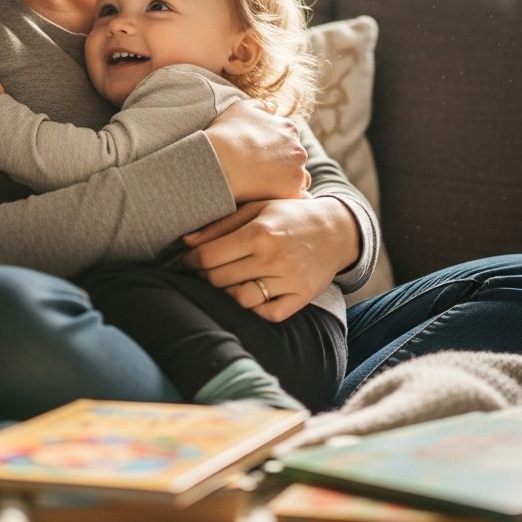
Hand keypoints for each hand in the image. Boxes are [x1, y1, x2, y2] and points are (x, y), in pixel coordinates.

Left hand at [181, 196, 359, 320]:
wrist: (335, 230)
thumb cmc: (289, 215)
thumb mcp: (257, 208)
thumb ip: (221, 225)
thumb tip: (186, 242)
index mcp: (260, 232)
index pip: (210, 257)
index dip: (192, 261)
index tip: (189, 260)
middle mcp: (274, 258)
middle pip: (220, 279)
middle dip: (205, 276)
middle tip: (205, 270)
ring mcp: (289, 280)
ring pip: (240, 299)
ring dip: (227, 292)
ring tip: (228, 280)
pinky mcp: (301, 297)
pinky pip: (267, 313)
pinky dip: (254, 307)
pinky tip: (251, 291)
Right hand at [204, 99, 309, 201]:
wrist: (218, 161)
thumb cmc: (227, 133)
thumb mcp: (242, 108)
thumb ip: (262, 105)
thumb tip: (275, 106)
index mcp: (289, 128)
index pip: (289, 140)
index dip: (274, 148)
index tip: (259, 155)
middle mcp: (299, 149)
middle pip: (296, 159)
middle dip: (283, 164)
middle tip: (260, 172)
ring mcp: (298, 172)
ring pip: (299, 179)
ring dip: (288, 181)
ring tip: (265, 187)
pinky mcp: (292, 193)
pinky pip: (296, 198)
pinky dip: (286, 197)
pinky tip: (270, 198)